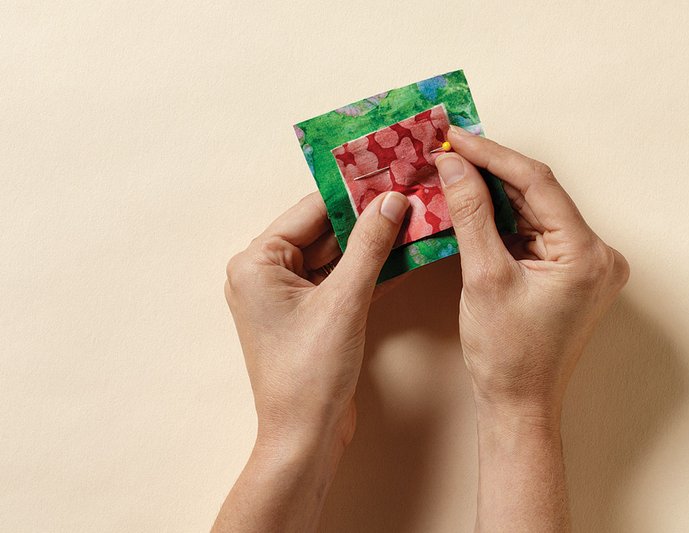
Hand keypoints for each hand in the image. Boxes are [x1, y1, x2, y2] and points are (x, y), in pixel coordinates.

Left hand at [215, 191, 408, 531]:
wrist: (306, 436)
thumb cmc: (310, 373)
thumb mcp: (344, 301)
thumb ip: (369, 247)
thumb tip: (392, 202)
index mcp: (257, 262)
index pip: (311, 210)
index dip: (353, 192)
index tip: (388, 173)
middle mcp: (266, 274)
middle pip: (325, 231)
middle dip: (367, 218)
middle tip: (408, 194)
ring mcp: (288, 295)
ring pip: (337, 255)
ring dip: (373, 243)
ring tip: (413, 218)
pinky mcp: (310, 314)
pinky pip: (341, 280)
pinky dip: (370, 270)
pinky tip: (404, 254)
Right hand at [435, 126, 629, 422]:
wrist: (519, 403)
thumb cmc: (506, 354)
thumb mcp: (484, 277)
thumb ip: (471, 215)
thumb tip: (454, 166)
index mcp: (587, 254)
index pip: (538, 183)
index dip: (493, 155)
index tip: (456, 139)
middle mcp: (598, 254)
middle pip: (540, 194)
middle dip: (492, 171)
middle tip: (450, 150)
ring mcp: (587, 264)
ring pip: (537, 210)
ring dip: (496, 192)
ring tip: (455, 171)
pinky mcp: (572, 272)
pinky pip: (536, 231)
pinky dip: (505, 218)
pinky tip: (475, 203)